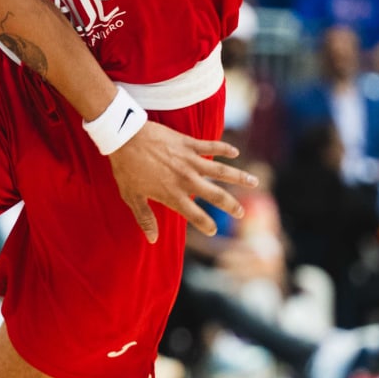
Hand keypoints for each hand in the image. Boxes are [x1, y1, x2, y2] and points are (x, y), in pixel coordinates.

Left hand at [106, 123, 257, 243]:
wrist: (124, 138)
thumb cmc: (126, 168)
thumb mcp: (131, 197)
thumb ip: (144, 218)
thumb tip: (152, 239)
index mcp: (173, 194)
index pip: (195, 215)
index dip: (206, 225)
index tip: (213, 231)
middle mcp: (186, 179)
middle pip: (216, 195)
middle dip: (231, 206)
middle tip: (242, 213)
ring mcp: (190, 161)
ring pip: (221, 171)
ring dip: (240, 177)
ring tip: (254, 182)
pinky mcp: (189, 143)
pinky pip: (212, 146)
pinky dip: (225, 149)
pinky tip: (235, 153)